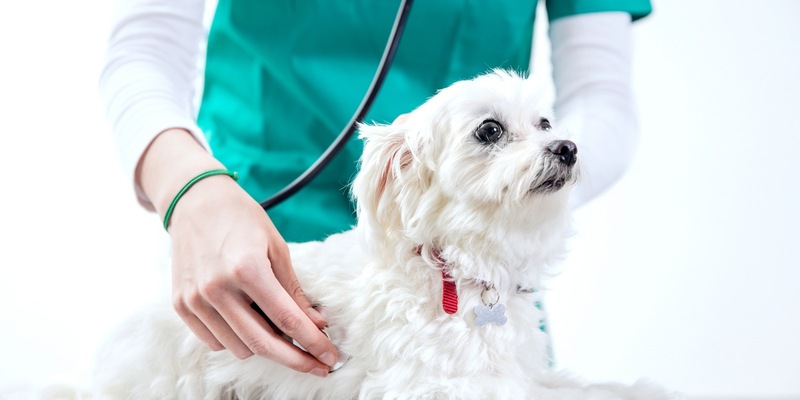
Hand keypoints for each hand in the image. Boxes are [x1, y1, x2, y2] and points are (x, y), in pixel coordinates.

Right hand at [138, 129, 338, 376]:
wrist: (195, 201)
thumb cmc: (242, 219)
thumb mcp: (277, 247)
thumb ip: (294, 290)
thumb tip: (316, 325)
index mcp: (247, 268)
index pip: (287, 320)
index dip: (312, 343)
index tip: (330, 357)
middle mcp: (217, 288)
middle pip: (262, 344)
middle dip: (296, 360)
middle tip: (318, 366)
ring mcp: (195, 299)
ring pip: (239, 348)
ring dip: (265, 348)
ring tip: (280, 332)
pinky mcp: (180, 305)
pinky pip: (214, 342)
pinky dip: (236, 340)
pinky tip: (250, 323)